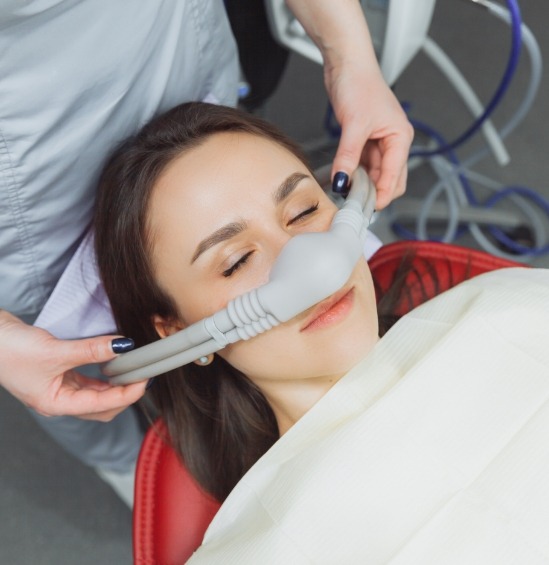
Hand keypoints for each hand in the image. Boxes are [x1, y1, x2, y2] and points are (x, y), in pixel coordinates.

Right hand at [0, 310, 145, 420]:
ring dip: (115, 383)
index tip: (144, 379)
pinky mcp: (58, 373)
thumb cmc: (9, 351)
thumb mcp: (55, 351)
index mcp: (57, 404)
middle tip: (143, 374)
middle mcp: (60, 400)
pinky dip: (103, 373)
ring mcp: (59, 387)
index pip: (102, 406)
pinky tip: (114, 363)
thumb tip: (123, 346)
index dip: (127, 394)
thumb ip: (91, 350)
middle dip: (124, 393)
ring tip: (133, 368)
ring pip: (96, 393)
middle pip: (102, 406)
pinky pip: (88, 378)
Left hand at [284, 0, 412, 209]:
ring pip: (374, 173)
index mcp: (400, 138)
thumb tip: (343, 182)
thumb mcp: (354, 125)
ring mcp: (379, 142)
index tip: (368, 210)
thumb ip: (348, 156)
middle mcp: (393, 142)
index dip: (383, 196)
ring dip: (362, 184)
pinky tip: (342, 180)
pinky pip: (361, 164)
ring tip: (345, 195)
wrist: (347, 63)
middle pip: (389, 179)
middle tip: (355, 206)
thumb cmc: (359, 84)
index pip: (395, 177)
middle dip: (374, 193)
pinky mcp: (364, 140)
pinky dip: (353, 173)